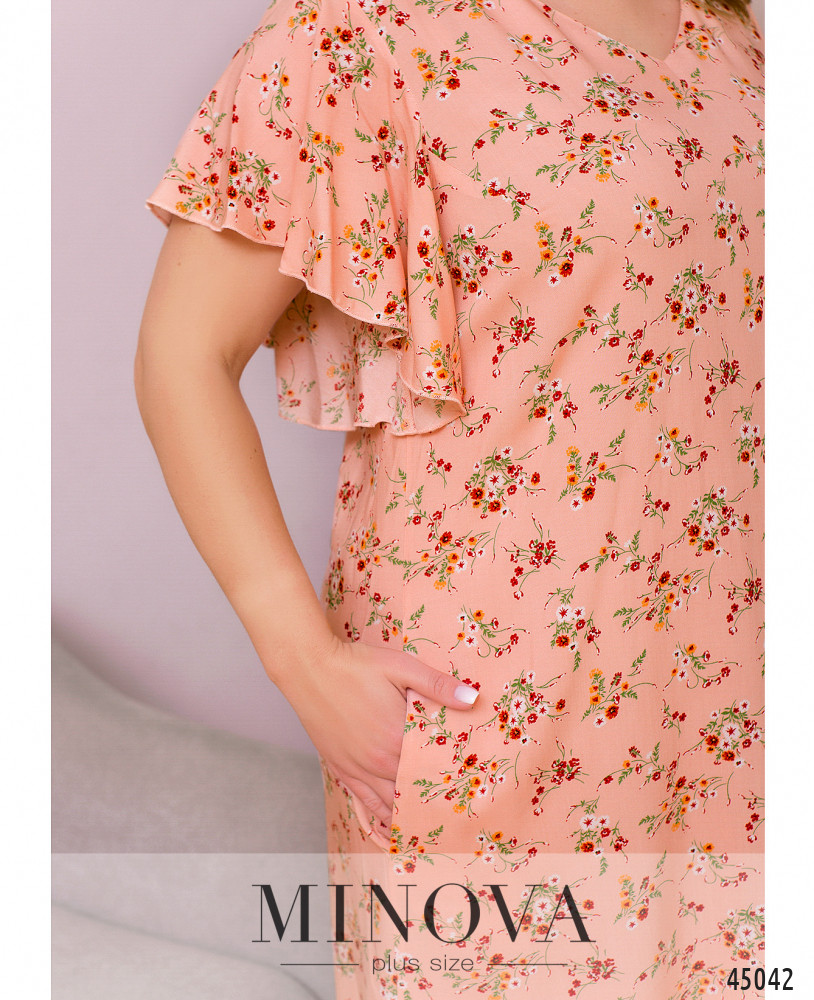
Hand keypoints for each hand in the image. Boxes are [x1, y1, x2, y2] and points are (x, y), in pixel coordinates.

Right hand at [279, 634, 479, 834]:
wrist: (309, 668)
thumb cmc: (356, 664)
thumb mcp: (400, 666)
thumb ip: (437, 685)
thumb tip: (473, 698)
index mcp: (398, 737)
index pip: (434, 768)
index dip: (453, 779)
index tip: (471, 788)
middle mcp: (379, 760)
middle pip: (414, 791)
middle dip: (435, 801)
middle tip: (458, 814)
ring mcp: (357, 768)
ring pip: (390, 804)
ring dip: (409, 814)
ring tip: (430, 828)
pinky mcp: (340, 769)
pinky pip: (364, 802)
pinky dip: (380, 816)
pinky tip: (391, 826)